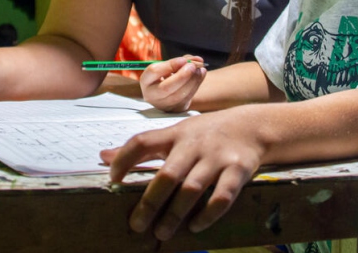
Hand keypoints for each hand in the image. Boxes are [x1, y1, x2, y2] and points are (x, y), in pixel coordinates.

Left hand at [100, 106, 263, 240]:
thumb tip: (103, 156)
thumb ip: (143, 146)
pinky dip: (208, 214)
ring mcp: (217, 157)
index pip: (142, 141)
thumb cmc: (207, 133)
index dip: (124, 160)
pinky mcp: (238, 170)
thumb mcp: (175, 133)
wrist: (254, 126)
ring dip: (175, 213)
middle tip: (136, 225)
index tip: (111, 180)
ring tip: (162, 231)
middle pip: (167, 174)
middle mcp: (194, 144)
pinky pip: (222, 197)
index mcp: (175, 134)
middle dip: (150, 202)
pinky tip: (195, 227)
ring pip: (192, 188)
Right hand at [140, 55, 206, 112]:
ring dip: (192, 81)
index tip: (183, 60)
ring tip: (200, 70)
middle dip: (182, 76)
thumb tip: (197, 60)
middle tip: (193, 66)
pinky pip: (187, 99)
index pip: (154, 72)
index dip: (170, 65)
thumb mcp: (169, 66)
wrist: (169, 92)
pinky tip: (201, 75)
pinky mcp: (176, 109)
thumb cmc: (167, 75)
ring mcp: (163, 105)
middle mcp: (151, 95)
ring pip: (178, 95)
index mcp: (146, 80)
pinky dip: (196, 86)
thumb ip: (182, 61)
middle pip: (166, 88)